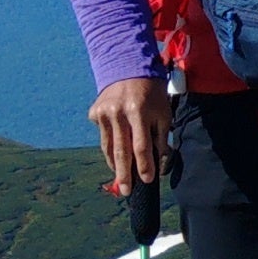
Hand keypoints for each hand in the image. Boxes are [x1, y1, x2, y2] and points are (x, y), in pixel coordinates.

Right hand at [92, 76, 170, 190]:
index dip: (145, 165)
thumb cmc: (152, 93)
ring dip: (114, 164)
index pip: (142, 146)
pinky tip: (115, 152)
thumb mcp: (163, 111)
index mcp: (139, 111)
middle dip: (124, 174)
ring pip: (108, 146)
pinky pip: (102, 135)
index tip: (148, 180)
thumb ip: (161, 137)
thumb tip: (159, 162)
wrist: (128, 66)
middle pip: (121, 151)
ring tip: (120, 178)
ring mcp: (103, 113)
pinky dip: (109, 144)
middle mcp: (118, 113)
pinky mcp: (94, 112)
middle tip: (126, 192)